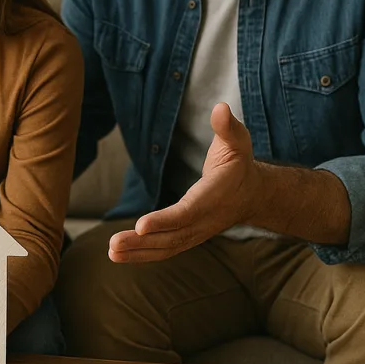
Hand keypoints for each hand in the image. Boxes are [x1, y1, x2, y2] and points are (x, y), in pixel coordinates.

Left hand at [109, 102, 260, 263]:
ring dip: (138, 252)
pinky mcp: (188, 237)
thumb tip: (220, 108)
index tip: (141, 225)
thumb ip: (227, 127)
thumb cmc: (239, 163)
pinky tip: (120, 255)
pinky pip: (165, 250)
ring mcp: (197, 233)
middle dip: (142, 242)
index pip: (187, 212)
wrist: (252, 195)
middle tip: (113, 244)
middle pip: (172, 236)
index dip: (164, 220)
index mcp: (213, 197)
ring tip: (112, 251)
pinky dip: (143, 254)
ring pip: (166, 247)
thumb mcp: (237, 141)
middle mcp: (204, 221)